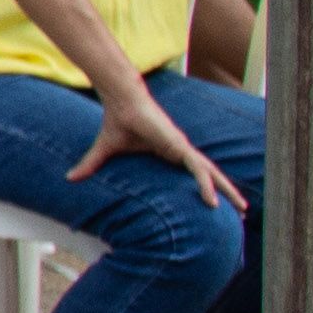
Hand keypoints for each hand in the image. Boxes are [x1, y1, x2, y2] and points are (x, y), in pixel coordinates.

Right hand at [71, 86, 244, 214]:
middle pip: (209, 174)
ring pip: (211, 174)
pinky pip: (198, 170)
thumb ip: (91, 165)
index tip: (216, 203)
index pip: (195, 173)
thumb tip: (69, 178)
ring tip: (241, 208)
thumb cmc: (118, 122)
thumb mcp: (105, 151)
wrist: (123, 102)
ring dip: (227, 191)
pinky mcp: (180, 147)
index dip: (206, 186)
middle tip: (243, 211)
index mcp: (171, 152)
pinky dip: (206, 184)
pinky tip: (213, 200)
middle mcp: (182, 151)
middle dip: (227, 191)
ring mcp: (183, 148)